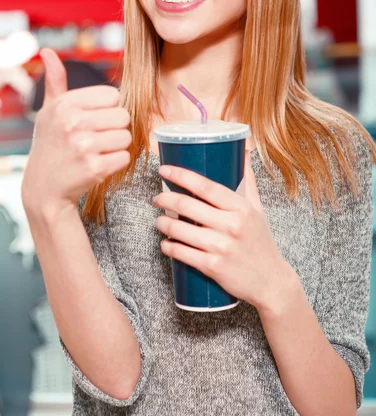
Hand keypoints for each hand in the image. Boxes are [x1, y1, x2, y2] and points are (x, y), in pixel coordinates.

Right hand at [21, 48, 130, 219]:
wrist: (43, 189)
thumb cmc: (51, 145)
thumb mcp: (49, 112)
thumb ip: (55, 81)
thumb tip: (48, 51)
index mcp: (65, 104)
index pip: (112, 96)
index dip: (108, 109)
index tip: (93, 120)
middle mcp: (72, 122)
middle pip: (123, 116)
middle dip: (115, 128)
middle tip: (96, 139)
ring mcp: (83, 146)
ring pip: (126, 137)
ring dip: (117, 146)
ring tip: (97, 151)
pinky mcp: (94, 168)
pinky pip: (125, 157)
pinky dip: (116, 163)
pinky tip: (99, 165)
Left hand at [154, 150, 294, 312]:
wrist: (271, 281)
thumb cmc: (261, 241)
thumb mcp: (258, 208)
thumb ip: (247, 180)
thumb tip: (243, 148)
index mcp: (241, 208)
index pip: (205, 186)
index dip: (181, 175)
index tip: (164, 170)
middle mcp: (231, 225)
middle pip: (187, 206)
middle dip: (165, 199)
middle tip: (157, 198)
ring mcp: (221, 247)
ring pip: (180, 231)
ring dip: (163, 224)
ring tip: (159, 221)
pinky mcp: (213, 267)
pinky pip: (182, 254)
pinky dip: (169, 247)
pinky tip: (165, 243)